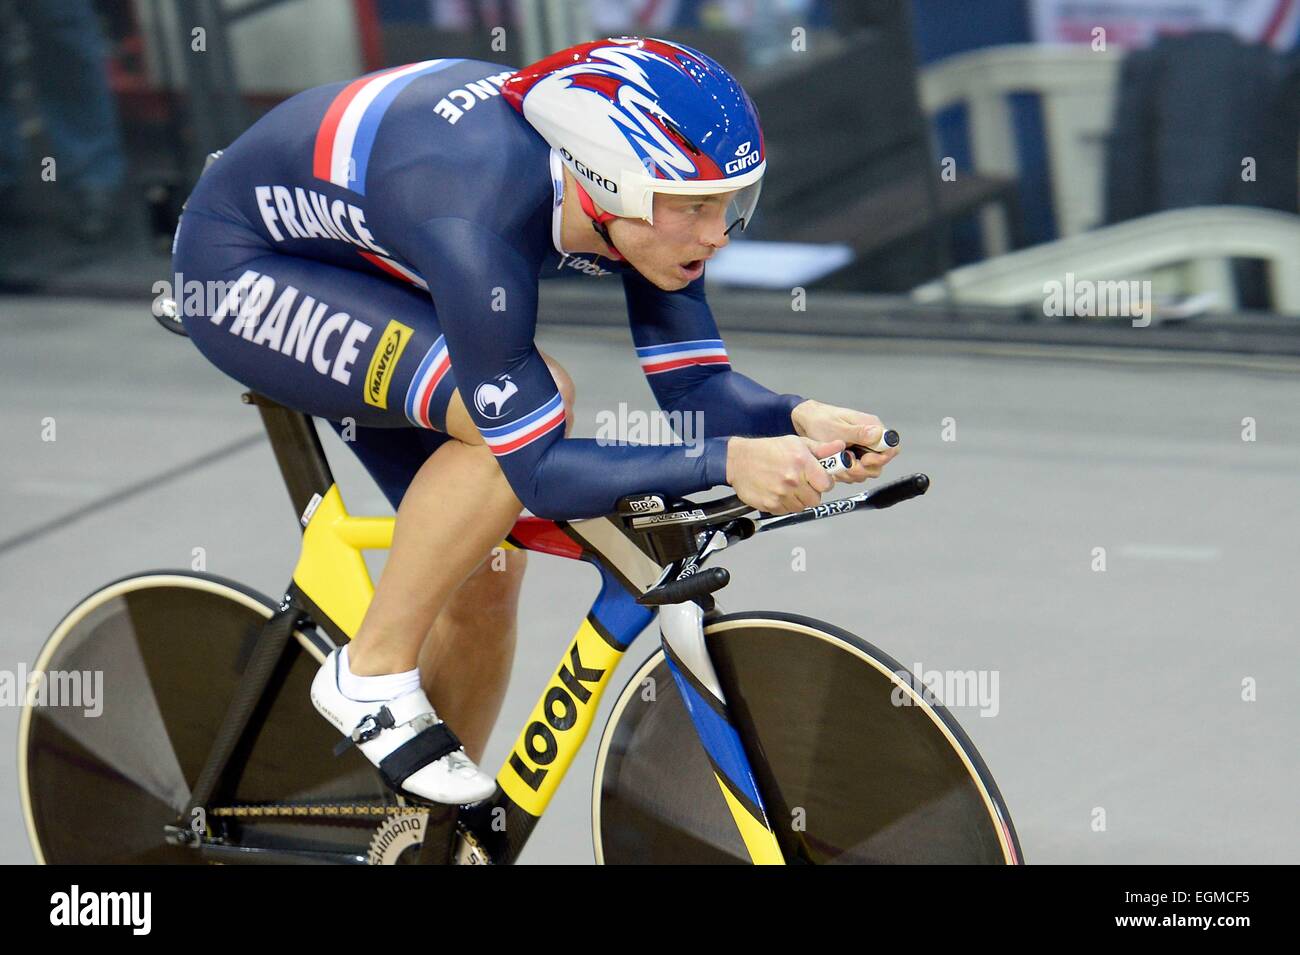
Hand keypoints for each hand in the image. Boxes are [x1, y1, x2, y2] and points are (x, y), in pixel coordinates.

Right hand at [725, 435, 844, 513]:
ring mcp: (781, 494)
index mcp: (801, 462)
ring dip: (798, 499)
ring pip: (801, 506)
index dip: (824, 482)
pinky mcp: (770, 505)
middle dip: (811, 492)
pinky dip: (785, 504)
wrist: (738, 460)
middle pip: (815, 499)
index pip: (827, 484)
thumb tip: (841, 448)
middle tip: (802, 483)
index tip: (818, 479)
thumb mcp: (796, 443)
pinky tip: (778, 491)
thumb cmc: (768, 450)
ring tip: (788, 486)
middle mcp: (792, 479)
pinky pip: (786, 511)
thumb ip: (821, 449)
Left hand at [790, 399, 898, 483]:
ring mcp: (862, 450)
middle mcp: (870, 440)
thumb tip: (878, 434)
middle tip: (847, 465)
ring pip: (867, 471)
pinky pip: (856, 473)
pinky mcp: (853, 459)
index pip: (891, 447)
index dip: (881, 458)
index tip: (864, 459)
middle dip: (863, 468)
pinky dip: (845, 474)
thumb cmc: (821, 421)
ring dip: (852, 473)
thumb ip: (858, 433)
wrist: (805, 423)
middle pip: (879, 463)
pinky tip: (834, 467)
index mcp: (872, 428)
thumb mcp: (838, 428)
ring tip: (837, 464)